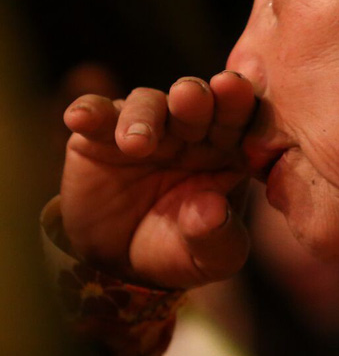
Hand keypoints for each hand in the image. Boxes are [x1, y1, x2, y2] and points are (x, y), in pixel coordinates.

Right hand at [60, 71, 254, 288]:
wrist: (121, 265)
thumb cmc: (181, 250)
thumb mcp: (209, 259)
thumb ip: (218, 237)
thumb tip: (214, 211)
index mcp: (230, 148)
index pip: (241, 116)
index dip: (238, 102)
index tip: (234, 90)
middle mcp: (191, 128)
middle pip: (196, 100)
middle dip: (194, 97)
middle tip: (188, 97)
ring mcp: (147, 126)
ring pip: (147, 103)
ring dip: (143, 115)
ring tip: (135, 144)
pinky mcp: (101, 134)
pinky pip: (97, 115)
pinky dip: (89, 112)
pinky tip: (80, 117)